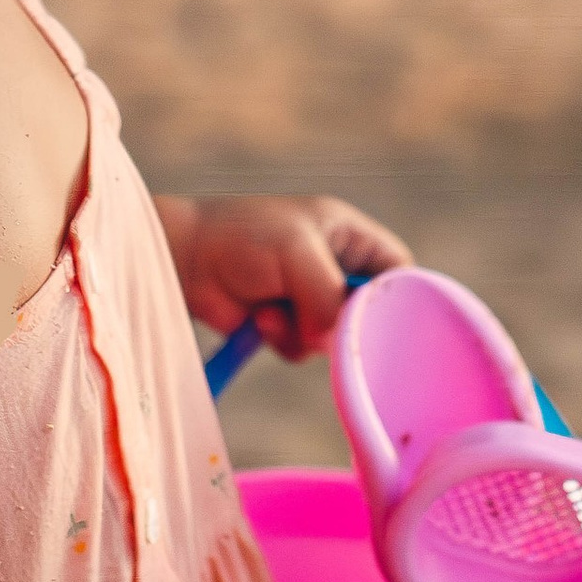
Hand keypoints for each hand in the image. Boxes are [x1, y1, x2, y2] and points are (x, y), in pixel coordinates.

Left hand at [161, 191, 411, 361]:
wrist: (183, 260)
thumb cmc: (239, 237)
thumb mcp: (296, 253)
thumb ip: (329, 294)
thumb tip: (339, 338)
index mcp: (347, 233)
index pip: (396, 269)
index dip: (398, 296)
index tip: (383, 321)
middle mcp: (335, 265)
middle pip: (369, 310)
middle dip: (343, 322)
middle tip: (321, 325)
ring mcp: (310, 296)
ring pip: (336, 336)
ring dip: (303, 330)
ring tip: (269, 308)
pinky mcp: (286, 323)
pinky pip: (305, 348)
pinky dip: (283, 339)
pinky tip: (256, 318)